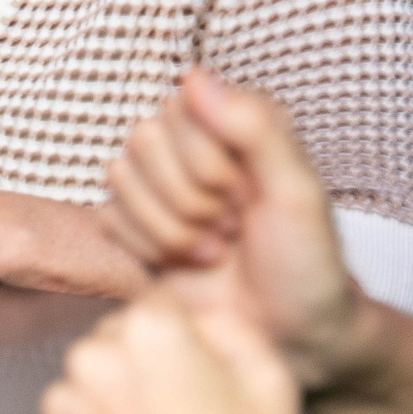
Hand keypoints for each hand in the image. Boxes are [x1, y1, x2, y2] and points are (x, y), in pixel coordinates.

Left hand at [17, 292, 297, 413]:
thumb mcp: (271, 385)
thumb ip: (231, 325)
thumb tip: (198, 313)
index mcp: (149, 331)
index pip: (155, 304)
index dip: (180, 338)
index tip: (193, 374)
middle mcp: (91, 358)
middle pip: (114, 342)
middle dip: (140, 370)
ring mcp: (57, 408)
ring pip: (83, 386)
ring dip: (108, 408)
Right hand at [103, 67, 365, 389]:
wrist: (289, 338)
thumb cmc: (305, 264)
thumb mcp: (297, 192)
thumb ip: (254, 127)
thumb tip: (193, 75)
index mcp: (232, 123)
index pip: (180, 109)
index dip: (210, 163)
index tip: (249, 198)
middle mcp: (189, 145)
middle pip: (144, 141)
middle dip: (191, 200)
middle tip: (233, 227)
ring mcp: (157, 185)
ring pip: (119, 177)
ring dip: (172, 229)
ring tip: (216, 248)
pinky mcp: (132, 226)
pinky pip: (107, 216)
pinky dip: (149, 249)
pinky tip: (189, 263)